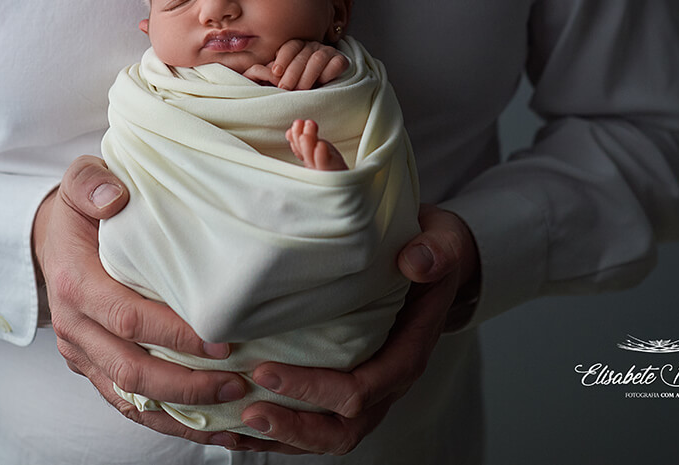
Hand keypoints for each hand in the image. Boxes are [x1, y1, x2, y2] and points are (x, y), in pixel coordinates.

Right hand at [32, 156, 254, 447]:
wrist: (48, 239)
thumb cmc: (77, 210)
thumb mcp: (79, 182)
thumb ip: (91, 183)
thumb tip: (115, 197)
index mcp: (75, 284)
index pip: (128, 318)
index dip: (174, 335)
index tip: (222, 339)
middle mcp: (75, 327)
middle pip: (132, 371)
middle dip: (188, 384)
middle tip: (239, 380)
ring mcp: (83, 354)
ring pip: (131, 398)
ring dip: (183, 410)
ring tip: (235, 408)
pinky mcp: (93, 369)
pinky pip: (128, 405)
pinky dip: (168, 421)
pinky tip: (210, 425)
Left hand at [236, 206, 479, 454]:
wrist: (436, 263)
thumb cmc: (432, 253)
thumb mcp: (441, 243)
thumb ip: (434, 253)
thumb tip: (414, 262)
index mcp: (407, 353)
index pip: (363, 388)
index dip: (316, 388)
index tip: (268, 370)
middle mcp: (387, 381)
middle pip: (345, 428)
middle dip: (296, 427)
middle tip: (249, 411)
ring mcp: (369, 388)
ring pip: (329, 433)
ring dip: (284, 436)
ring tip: (237, 427)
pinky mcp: (349, 384)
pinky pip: (317, 421)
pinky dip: (281, 431)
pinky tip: (242, 426)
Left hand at [242, 40, 347, 89]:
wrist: (319, 94)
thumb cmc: (294, 87)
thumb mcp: (279, 78)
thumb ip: (271, 72)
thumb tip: (254, 72)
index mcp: (297, 46)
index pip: (290, 46)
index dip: (283, 58)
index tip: (275, 72)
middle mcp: (312, 46)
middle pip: (303, 53)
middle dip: (293, 71)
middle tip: (285, 87)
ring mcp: (327, 52)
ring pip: (318, 57)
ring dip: (308, 74)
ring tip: (301, 89)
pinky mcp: (341, 61)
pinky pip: (337, 62)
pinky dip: (329, 72)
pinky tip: (322, 82)